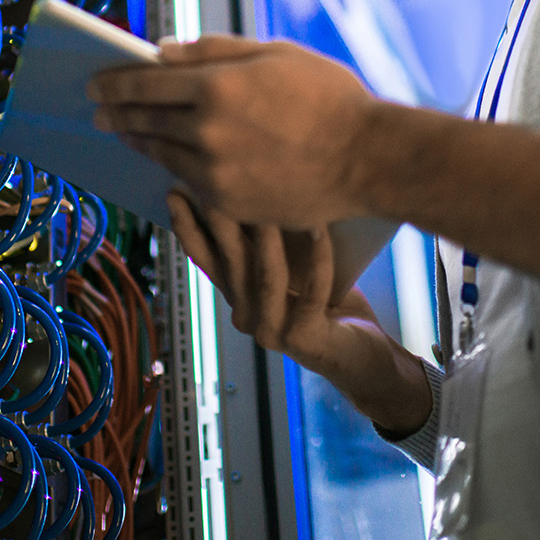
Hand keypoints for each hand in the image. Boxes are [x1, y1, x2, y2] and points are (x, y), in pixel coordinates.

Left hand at [89, 34, 376, 227]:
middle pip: (144, 120)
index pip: (144, 82)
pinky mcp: (230, 203)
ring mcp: (216, 172)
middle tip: (98, 110)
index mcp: (216, 86)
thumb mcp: (275, 54)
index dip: (113, 82)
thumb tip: (162, 51)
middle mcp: (207, 131)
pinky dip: (172, 167)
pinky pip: (188, 183)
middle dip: (115, 112)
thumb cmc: (329, 97)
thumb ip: (213, 51)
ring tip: (127, 133)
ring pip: (161, 154)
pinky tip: (167, 160)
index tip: (95, 83)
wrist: (367, 158)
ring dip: (139, 141)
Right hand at [167, 190, 432, 436]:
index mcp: (239, 298)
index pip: (206, 260)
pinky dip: (319, 259)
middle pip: (231, 263)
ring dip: (269, 235)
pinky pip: (312, 293)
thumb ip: (272, 244)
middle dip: (223, 220)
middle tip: (217, 182)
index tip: (175, 192)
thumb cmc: (331, 304)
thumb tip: (260, 189)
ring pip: (266, 277)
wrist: (364, 358)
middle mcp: (247, 317)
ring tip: (272, 198)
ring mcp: (272, 332)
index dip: (189, 228)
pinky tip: (322, 229)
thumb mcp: (294, 268)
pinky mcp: (304, 339)